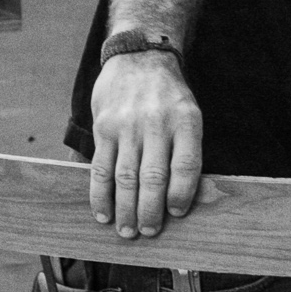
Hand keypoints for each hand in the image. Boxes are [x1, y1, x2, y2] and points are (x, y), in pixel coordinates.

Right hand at [88, 51, 202, 237]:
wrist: (139, 59)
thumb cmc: (169, 96)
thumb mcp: (190, 113)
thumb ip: (186, 148)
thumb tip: (187, 195)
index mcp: (186, 121)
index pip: (186, 165)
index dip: (181, 194)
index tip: (177, 214)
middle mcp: (157, 124)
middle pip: (153, 176)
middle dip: (151, 210)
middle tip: (149, 232)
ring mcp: (128, 126)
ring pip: (125, 177)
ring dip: (126, 209)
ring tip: (128, 231)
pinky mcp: (104, 129)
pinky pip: (100, 169)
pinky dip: (100, 196)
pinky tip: (103, 214)